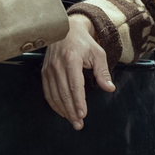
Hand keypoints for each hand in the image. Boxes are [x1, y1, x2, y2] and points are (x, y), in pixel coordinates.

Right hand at [42, 14, 113, 129]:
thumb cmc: (84, 42)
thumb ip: (103, 72)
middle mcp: (57, 65)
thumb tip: (109, 88)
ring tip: (72, 121)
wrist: (67, 30)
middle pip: (64, 94)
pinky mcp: (44, 72)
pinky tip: (62, 111)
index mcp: (71, 59)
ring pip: (55, 95)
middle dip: (72, 111)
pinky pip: (47, 92)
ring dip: (63, 110)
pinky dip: (54, 104)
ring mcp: (49, 69)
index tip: (83, 114)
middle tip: (78, 124)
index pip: (74, 86)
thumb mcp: (98, 53)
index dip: (78, 102)